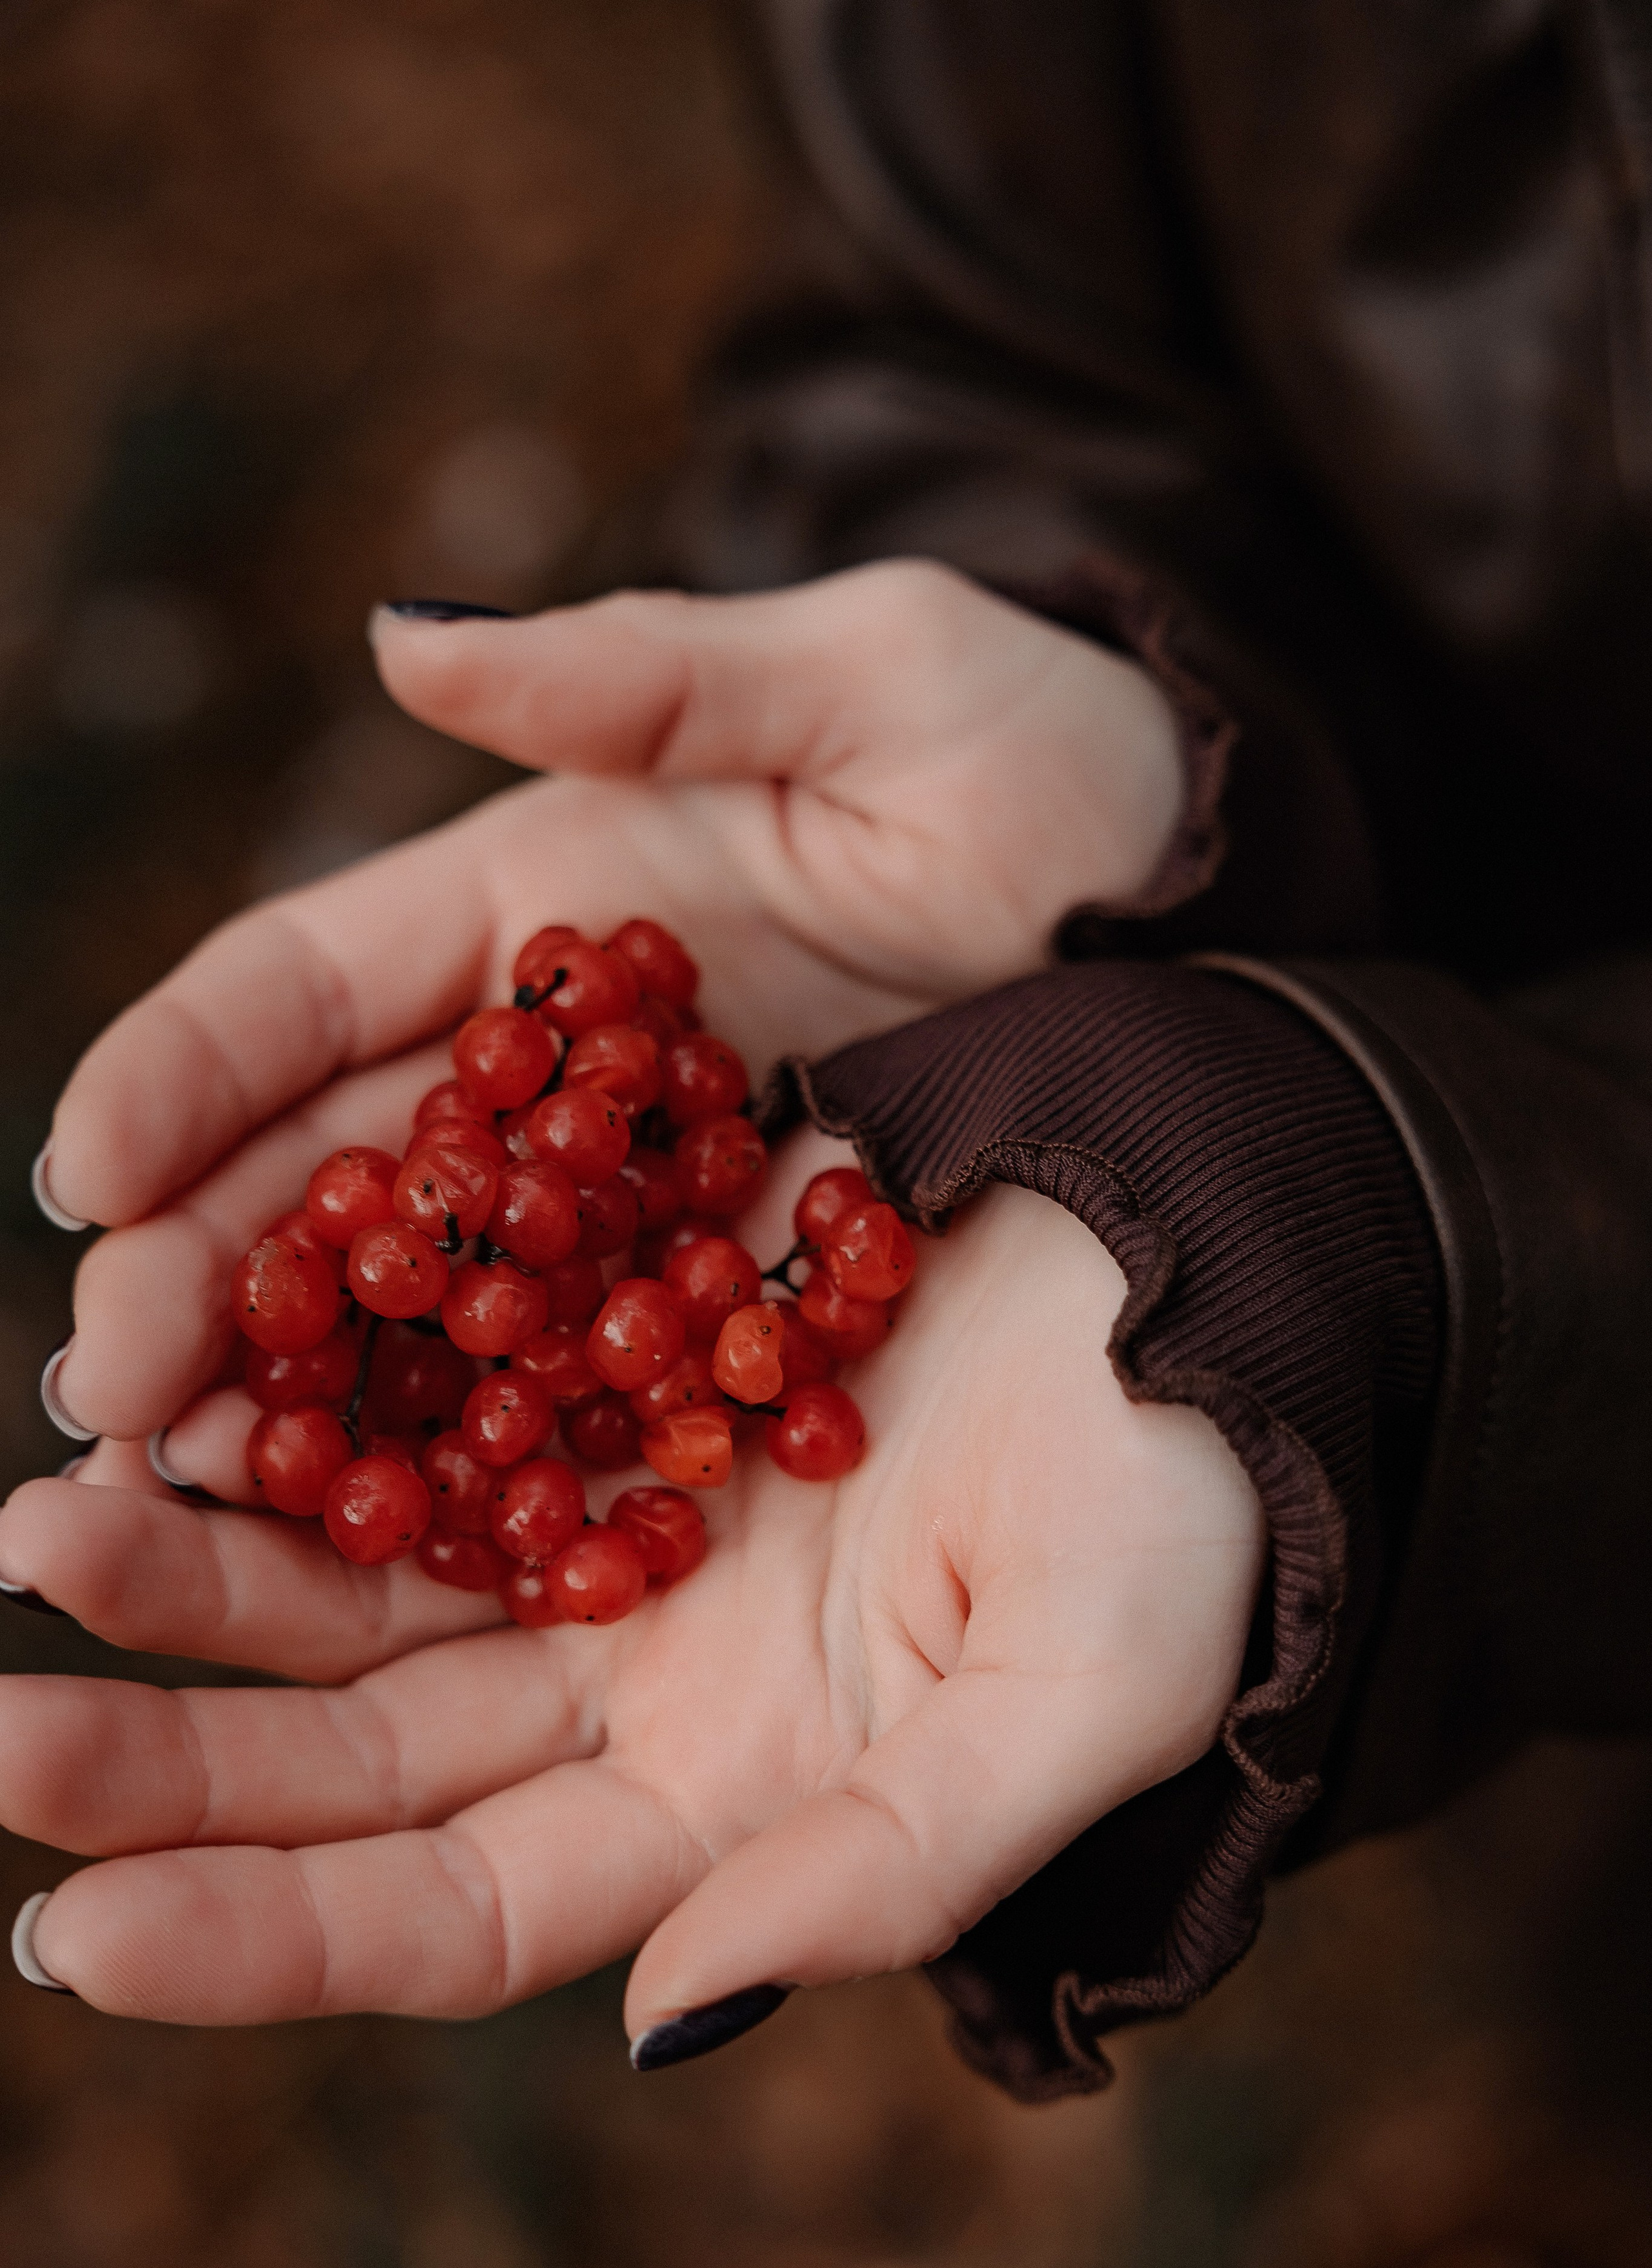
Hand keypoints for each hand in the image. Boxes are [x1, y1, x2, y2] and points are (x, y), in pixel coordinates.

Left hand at [0, 1151, 1263, 2037]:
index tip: (77, 1940)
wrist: (1216, 1259)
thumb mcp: (1083, 1691)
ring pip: (351, 1577)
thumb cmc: (1190, 1495)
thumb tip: (670, 2026)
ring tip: (40, 1527)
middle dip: (169, 1763)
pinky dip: (298, 1394)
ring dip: (194, 1566)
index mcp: (734, 1801)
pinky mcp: (597, 1339)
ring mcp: (604, 1510)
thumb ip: (897, 1870)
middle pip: (356, 1757)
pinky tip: (183, 1380)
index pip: (459, 1913)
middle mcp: (637, 1678)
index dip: (271, 1942)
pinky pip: (411, 1383)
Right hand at [37, 556, 1180, 1442]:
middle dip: (198, 1279)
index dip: (180, 1073)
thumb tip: (401, 638)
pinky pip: (577, 1406)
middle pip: (326, 1178)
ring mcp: (629, 1217)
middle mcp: (549, 1081)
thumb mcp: (880, 677)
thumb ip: (646, 673)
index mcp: (541, 913)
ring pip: (417, 1315)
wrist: (1218, 916)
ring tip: (177, 1513)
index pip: (304, 990)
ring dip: (292, 1412)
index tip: (83, 1173)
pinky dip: (476, 1479)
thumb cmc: (1059, 765)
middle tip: (102, 1404)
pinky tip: (387, 1568)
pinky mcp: (724, 1323)